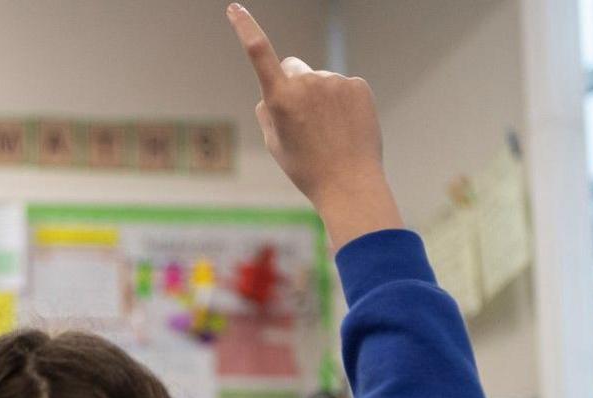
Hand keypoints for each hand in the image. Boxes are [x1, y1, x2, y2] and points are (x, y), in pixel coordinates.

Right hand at [227, 3, 403, 248]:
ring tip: (329, 132)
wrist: (350, 184)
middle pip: (292, 67)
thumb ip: (267, 112)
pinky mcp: (358, 85)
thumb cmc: (306, 168)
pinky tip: (345, 126)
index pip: (259, 53)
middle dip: (293, 84)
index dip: (245, 28)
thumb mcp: (275, 144)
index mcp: (280, 98)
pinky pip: (342, 86)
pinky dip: (342, 102)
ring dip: (320, 97)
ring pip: (319, 80)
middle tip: (303, 120)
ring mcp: (335, 81)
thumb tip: (269, 94)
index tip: (234, 7)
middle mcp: (307, 83)